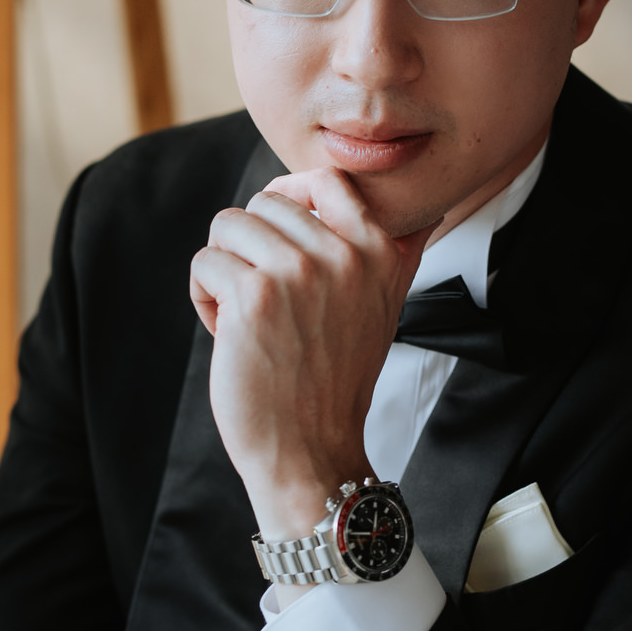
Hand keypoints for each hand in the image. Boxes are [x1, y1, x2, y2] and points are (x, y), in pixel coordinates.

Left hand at [190, 168, 426, 539]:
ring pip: (228, 225)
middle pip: (264, 203)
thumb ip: (398, 259)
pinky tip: (227, 334)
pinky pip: (205, 262)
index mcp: (378, 252)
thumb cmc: (335, 383)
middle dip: (250, 248)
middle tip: (263, 301)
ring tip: (243, 316)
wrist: (312, 451)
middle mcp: (343, 255)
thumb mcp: (385, 311)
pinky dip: (204, 297)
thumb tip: (427, 218)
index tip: (278, 237)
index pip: (327, 179)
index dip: (289, 198)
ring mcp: (297, 271)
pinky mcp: (252, 295)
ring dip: (223, 269)